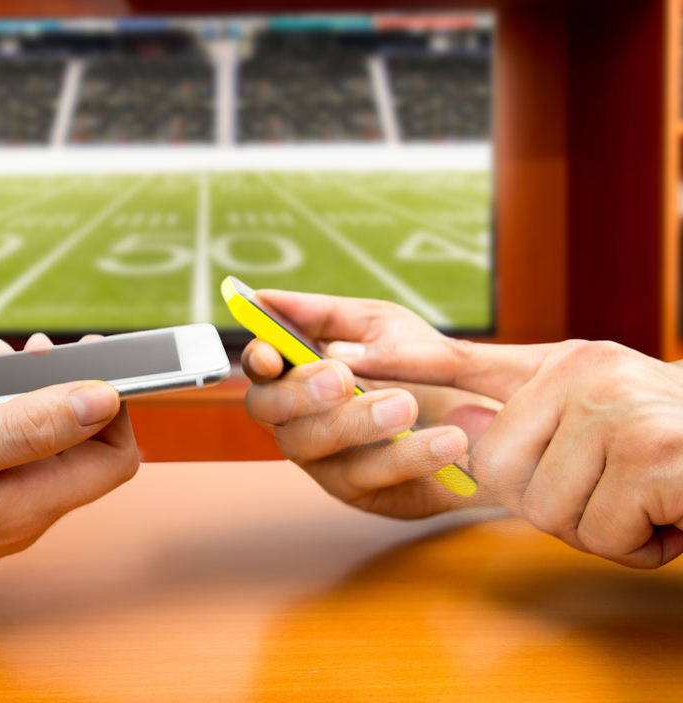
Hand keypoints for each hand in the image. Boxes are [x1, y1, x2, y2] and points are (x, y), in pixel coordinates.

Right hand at [242, 291, 497, 518]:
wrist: (484, 415)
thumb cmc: (417, 363)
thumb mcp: (380, 324)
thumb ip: (327, 314)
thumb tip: (268, 298)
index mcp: (298, 371)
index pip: (260, 366)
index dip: (258, 359)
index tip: (273, 354)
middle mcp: (299, 417)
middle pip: (267, 409)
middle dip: (299, 392)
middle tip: (342, 378)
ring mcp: (324, 458)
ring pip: (311, 444)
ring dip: (356, 422)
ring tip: (408, 404)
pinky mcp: (361, 492)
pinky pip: (367, 478)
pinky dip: (407, 457)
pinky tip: (447, 441)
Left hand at [346, 337, 682, 567]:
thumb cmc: (680, 453)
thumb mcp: (605, 427)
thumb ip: (533, 427)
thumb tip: (462, 431)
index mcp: (565, 363)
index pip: (462, 360)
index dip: (399, 364)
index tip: (341, 359)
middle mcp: (585, 372)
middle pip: (498, 468)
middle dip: (554, 505)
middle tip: (617, 493)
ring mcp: (618, 407)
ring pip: (548, 508)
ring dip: (602, 528)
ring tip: (651, 500)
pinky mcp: (651, 452)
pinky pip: (599, 530)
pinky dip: (639, 544)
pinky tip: (673, 514)